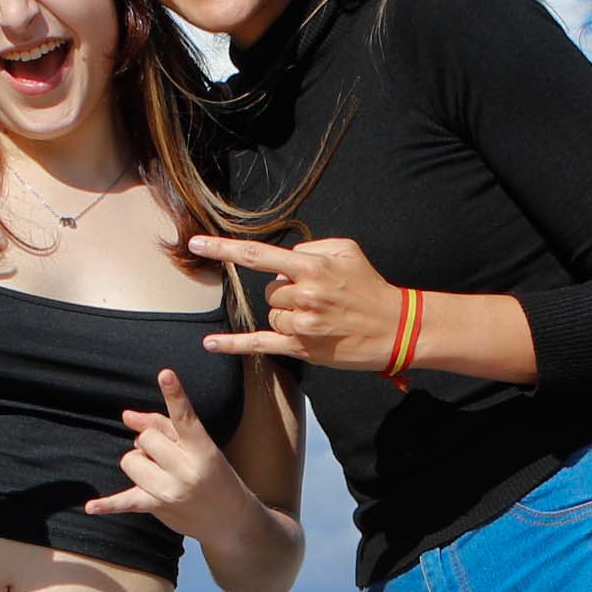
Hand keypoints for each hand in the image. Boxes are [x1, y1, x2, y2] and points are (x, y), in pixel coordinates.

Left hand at [89, 368, 258, 540]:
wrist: (229, 519)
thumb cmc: (213, 474)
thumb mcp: (200, 446)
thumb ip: (163, 425)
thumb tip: (126, 416)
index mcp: (203, 450)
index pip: (184, 417)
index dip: (175, 394)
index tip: (166, 374)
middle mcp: (186, 471)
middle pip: (146, 438)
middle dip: (151, 442)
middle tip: (169, 454)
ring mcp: (170, 491)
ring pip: (131, 460)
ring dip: (140, 461)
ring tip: (160, 471)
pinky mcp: (156, 507)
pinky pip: (125, 502)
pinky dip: (108, 505)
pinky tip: (91, 507)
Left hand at [188, 234, 407, 369]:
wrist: (395, 327)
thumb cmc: (369, 286)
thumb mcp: (347, 250)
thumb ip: (311, 247)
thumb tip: (285, 259)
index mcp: (311, 268)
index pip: (259, 255)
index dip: (224, 249)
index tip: (196, 244)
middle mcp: (303, 295)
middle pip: (270, 290)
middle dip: (286, 291)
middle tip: (317, 297)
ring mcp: (301, 324)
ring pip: (271, 314)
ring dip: (286, 314)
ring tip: (319, 317)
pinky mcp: (302, 347)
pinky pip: (260, 344)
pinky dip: (233, 344)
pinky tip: (210, 344)